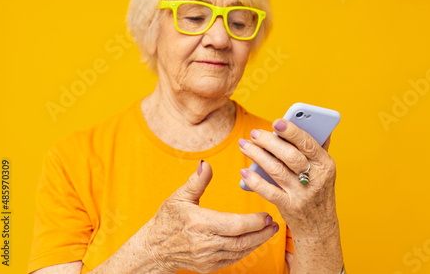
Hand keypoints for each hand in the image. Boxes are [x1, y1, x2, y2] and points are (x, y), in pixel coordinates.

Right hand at [143, 161, 278, 273]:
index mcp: (200, 224)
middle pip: (242, 241)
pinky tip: (254, 241)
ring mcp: (208, 258)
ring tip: (270, 231)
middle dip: (262, 233)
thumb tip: (207, 164)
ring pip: (240, 252)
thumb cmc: (167, 220)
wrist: (154, 249)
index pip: (234, 225)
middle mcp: (205, 244)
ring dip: (257, 242)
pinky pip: (233, 259)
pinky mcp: (209, 267)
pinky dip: (246, 250)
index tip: (267, 214)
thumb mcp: (179, 197)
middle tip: (274, 223)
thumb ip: (196, 181)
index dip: (254, 222)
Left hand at [239, 119, 342, 272]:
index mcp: (326, 164)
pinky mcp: (289, 207)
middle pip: (290, 156)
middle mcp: (316, 179)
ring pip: (276, 170)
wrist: (319, 226)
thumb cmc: (318, 190)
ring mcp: (302, 194)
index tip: (276, 122)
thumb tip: (313, 123)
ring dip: (257, 155)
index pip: (308, 144)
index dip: (292, 132)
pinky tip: (244, 171)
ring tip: (244, 145)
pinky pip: (269, 191)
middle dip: (269, 142)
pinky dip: (255, 180)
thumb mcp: (324, 170)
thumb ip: (317, 148)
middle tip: (254, 133)